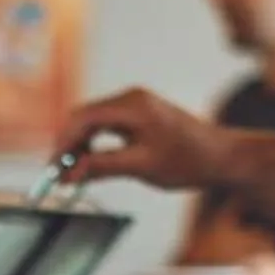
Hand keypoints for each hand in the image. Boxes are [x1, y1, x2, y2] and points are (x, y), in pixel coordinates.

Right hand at [56, 89, 231, 192]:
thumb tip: (70, 173)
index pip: (82, 118)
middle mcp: (131, 99)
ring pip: (93, 123)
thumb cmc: (188, 160)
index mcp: (131, 105)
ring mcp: (135, 106)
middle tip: (58, 174)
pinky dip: (94, 145)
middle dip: (68, 146)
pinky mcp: (139, 117)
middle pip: (84, 118)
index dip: (62, 143)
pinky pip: (107, 127)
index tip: (52, 168)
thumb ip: (101, 167)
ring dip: (80, 147)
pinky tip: (90, 165)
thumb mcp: (140, 166)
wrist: (221, 157)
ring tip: (71, 174)